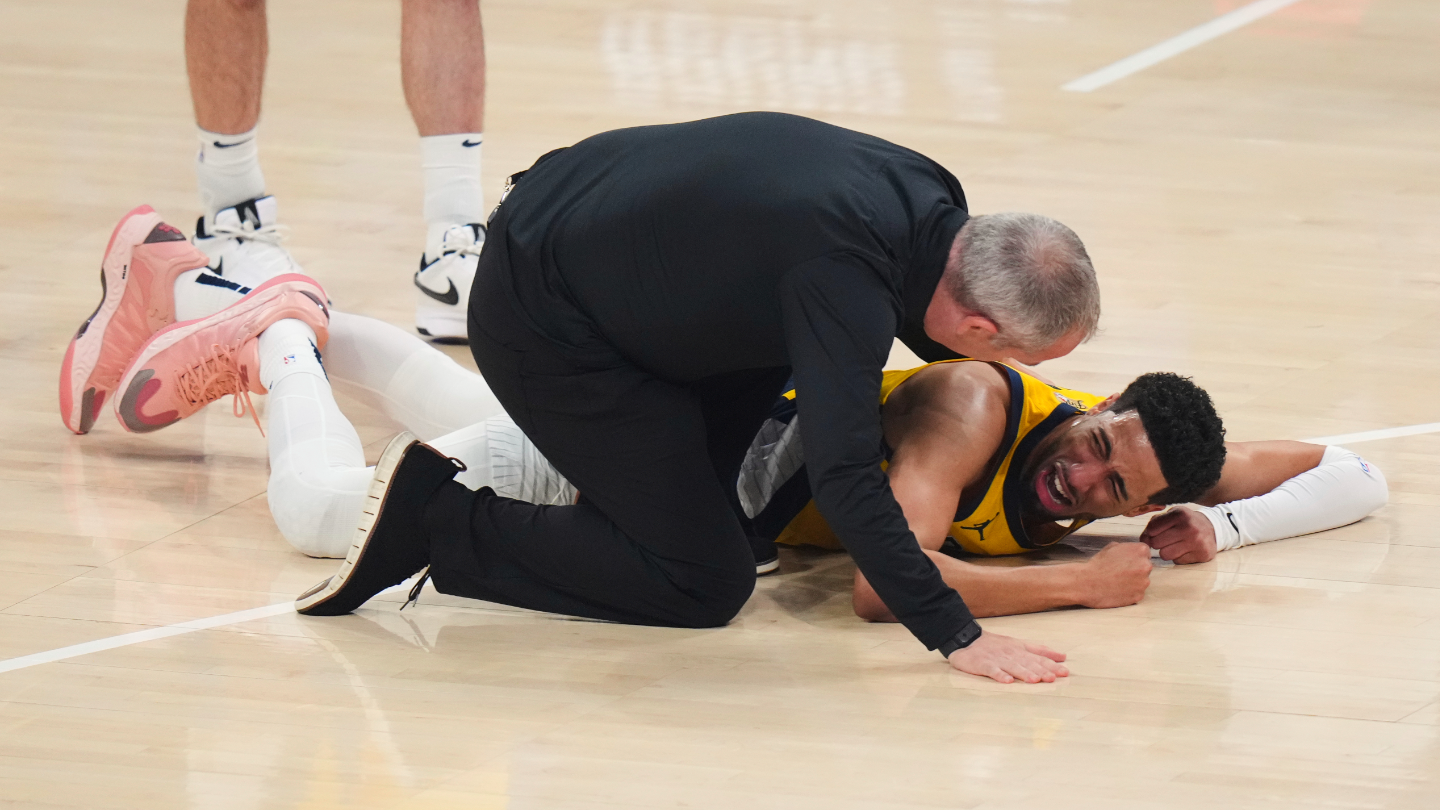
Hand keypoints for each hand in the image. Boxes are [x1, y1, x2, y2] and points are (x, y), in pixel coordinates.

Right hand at [946, 631, 1068, 683]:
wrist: (966, 638)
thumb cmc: (995, 645)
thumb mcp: (1019, 644)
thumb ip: (1040, 650)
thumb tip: (1063, 656)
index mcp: (1020, 650)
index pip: (1038, 658)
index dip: (1051, 665)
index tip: (1064, 673)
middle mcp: (1011, 654)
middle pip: (1027, 663)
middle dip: (1040, 670)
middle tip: (1052, 678)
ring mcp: (997, 659)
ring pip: (1012, 666)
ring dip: (1023, 673)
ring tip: (1034, 680)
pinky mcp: (983, 664)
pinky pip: (992, 670)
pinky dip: (999, 675)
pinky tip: (1007, 681)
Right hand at [1077, 541, 1152, 607]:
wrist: (1086, 582)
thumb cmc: (1097, 564)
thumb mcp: (1112, 547)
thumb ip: (1127, 548)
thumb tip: (1131, 552)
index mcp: (1141, 550)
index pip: (1145, 553)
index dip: (1134, 558)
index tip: (1125, 562)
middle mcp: (1146, 566)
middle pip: (1145, 567)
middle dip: (1135, 569)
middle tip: (1120, 572)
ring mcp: (1144, 582)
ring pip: (1142, 581)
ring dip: (1133, 582)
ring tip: (1117, 582)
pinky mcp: (1139, 596)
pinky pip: (1137, 593)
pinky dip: (1129, 592)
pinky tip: (1117, 590)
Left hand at [1141, 506, 1217, 563]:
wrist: (1213, 528)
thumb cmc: (1185, 522)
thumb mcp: (1171, 515)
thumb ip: (1154, 524)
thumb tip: (1143, 541)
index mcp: (1180, 514)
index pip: (1151, 529)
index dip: (1149, 533)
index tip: (1155, 534)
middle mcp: (1189, 527)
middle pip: (1156, 543)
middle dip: (1158, 543)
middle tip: (1167, 540)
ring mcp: (1197, 542)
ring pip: (1165, 555)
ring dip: (1167, 552)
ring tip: (1176, 545)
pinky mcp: (1202, 554)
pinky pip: (1178, 561)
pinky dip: (1179, 557)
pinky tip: (1186, 550)